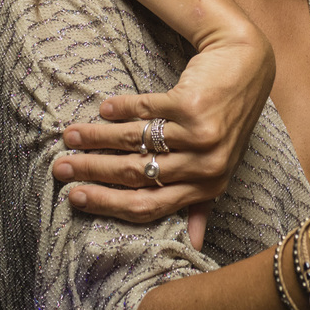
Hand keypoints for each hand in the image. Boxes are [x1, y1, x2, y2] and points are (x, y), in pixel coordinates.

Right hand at [53, 25, 274, 248]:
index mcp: (210, 185)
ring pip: (135, 142)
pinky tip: (104, 109)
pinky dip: (121, 110)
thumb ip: (203, 201)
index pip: (149, 205)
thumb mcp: (220, 163)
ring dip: (97, 139)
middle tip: (61, 167)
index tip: (75, 197)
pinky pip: (145, 111)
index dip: (108, 204)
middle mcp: (207, 165)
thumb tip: (195, 246)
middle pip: (136, 175)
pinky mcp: (193, 104)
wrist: (247, 63)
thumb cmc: (229, 116)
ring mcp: (201, 134)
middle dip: (92, 172)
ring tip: (71, 135)